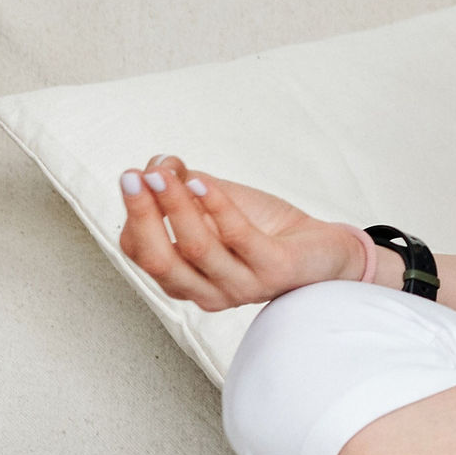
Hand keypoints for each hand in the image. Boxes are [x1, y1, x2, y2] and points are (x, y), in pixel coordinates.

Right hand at [115, 157, 370, 310]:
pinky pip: (239, 238)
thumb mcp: (216, 202)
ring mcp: (241, 286)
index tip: (133, 175)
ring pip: (196, 248)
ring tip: (163, 173)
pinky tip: (201, 182)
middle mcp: (208, 291)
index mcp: (186, 279)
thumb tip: (157, 163)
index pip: (141, 253)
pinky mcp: (274, 272)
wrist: (323, 250)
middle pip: (159, 259)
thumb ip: (182, 184)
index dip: (133, 214)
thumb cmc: (264, 229)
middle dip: (142, 215)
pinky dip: (216, 206)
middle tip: (132, 177)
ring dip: (175, 205)